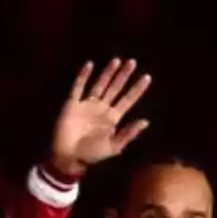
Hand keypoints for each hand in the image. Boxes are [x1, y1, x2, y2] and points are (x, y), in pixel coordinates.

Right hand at [49, 58, 152, 177]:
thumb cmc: (92, 154)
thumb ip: (129, 134)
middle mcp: (102, 108)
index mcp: (113, 118)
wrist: (69, 157)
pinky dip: (83, 76)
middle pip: (115, 88)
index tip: (147, 77)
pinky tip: (90, 65)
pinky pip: (78, 87)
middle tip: (133, 62)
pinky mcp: (73, 104)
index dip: (137, 89)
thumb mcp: (114, 147)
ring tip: (117, 61)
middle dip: (124, 76)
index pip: (128, 100)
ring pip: (100, 84)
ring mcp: (87, 104)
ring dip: (108, 73)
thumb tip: (146, 121)